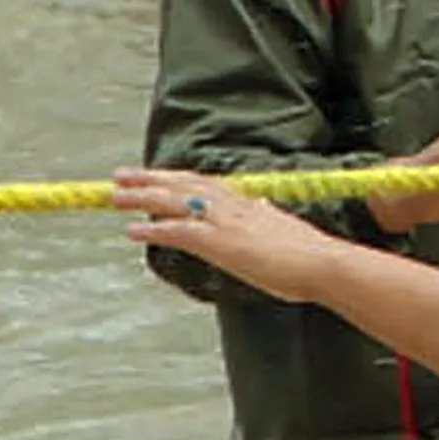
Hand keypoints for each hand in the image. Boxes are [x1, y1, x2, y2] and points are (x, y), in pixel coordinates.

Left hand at [112, 166, 346, 302]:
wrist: (325, 264)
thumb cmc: (312, 257)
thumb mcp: (286, 232)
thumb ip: (269, 221)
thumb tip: (266, 212)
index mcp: (249, 204)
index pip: (206, 184)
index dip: (178, 178)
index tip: (157, 174)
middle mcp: (234, 207)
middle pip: (184, 185)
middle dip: (150, 179)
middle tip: (120, 176)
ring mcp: (226, 223)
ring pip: (175, 202)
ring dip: (142, 197)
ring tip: (114, 197)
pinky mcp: (220, 243)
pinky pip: (179, 231)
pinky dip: (154, 228)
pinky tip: (132, 230)